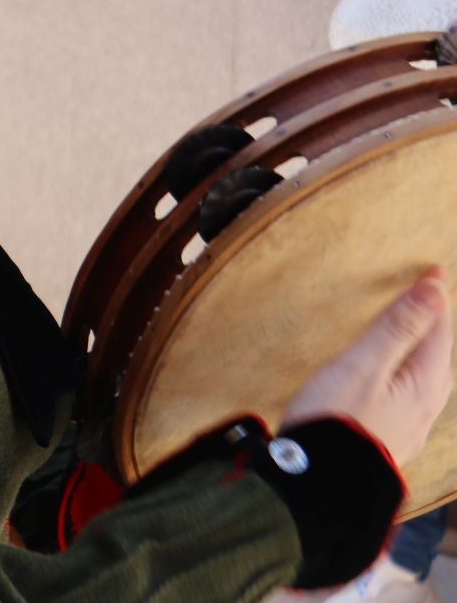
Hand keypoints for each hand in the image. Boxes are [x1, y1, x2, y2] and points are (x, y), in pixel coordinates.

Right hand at [284, 268, 454, 467]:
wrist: (318, 486)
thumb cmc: (336, 420)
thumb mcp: (364, 366)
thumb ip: (399, 327)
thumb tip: (435, 289)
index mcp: (423, 385)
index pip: (437, 332)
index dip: (435, 300)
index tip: (434, 271)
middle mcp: (424, 408)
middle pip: (439, 358)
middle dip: (436, 328)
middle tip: (429, 301)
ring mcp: (408, 428)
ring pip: (427, 382)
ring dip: (424, 355)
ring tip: (415, 338)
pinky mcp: (387, 442)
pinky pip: (411, 401)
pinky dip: (408, 379)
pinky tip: (395, 387)